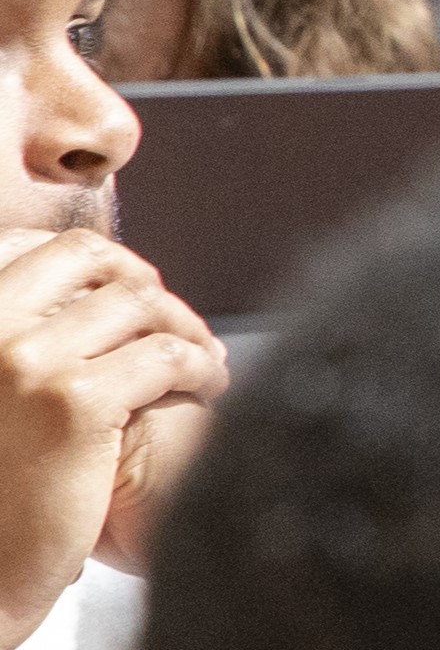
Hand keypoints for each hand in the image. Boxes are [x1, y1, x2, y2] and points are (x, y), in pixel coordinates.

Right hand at [0, 230, 225, 646]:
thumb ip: (11, 345)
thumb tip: (77, 300)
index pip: (30, 246)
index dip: (92, 261)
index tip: (124, 290)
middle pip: (88, 256)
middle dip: (141, 278)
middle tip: (171, 319)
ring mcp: (24, 360)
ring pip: (140, 301)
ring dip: (185, 324)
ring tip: (203, 361)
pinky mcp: (76, 402)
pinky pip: (168, 354)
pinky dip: (203, 365)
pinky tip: (209, 388)